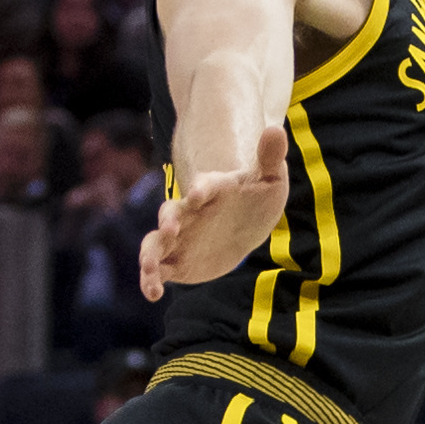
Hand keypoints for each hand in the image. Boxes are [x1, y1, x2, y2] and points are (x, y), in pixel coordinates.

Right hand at [139, 125, 288, 297]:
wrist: (245, 221)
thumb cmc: (256, 194)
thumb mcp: (269, 176)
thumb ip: (269, 156)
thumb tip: (275, 129)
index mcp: (213, 190)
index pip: (205, 186)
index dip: (202, 188)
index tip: (199, 193)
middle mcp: (189, 213)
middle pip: (170, 213)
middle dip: (168, 220)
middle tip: (169, 227)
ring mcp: (179, 237)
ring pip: (156, 244)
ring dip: (150, 257)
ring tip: (149, 272)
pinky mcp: (177, 261)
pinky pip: (159, 270)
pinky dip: (152, 280)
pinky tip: (152, 294)